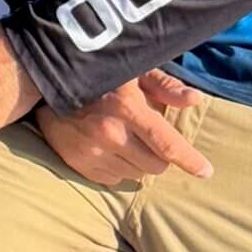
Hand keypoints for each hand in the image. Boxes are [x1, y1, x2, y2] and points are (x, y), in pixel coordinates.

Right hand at [33, 73, 210, 186]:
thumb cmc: (98, 76)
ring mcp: (93, 152)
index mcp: (128, 109)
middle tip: (150, 139)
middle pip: (156, 166)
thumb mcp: (132, 72)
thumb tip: (195, 100)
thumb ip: (165, 87)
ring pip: (137, 174)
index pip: (167, 144)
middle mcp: (110, 134)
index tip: (206, 171)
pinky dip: (119, 167)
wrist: (45, 88)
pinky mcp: (80, 165)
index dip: (190, 160)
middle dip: (161, 156)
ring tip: (126, 141)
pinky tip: (108, 148)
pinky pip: (115, 179)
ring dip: (139, 162)